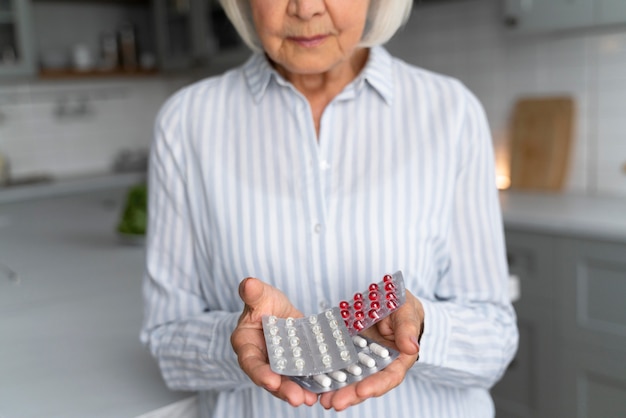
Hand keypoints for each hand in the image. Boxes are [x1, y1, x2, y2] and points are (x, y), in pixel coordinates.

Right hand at [231, 277, 318, 406]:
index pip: (250, 361)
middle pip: (269, 378)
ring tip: (311, 399)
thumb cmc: (263, 303)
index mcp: (245, 344)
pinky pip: (300, 377)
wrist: (277, 310)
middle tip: (297, 398)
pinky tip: (321, 391)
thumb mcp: (260, 295)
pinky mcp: (293, 367)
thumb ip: (254, 293)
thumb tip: (248, 283)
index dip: (259, 372)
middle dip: (282, 389)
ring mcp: (277, 366)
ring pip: (285, 382)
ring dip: (297, 392)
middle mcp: (259, 360)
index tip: (271, 380)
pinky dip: (309, 385)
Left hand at [319, 291, 423, 410]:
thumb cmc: (401, 304)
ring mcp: (362, 359)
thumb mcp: (406, 310)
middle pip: (367, 384)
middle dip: (352, 395)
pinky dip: (329, 376)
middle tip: (335, 403)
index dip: (377, 384)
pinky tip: (317, 385)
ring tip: (325, 400)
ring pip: (351, 380)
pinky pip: (338, 365)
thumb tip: (411, 347)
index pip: (390, 376)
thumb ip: (407, 328)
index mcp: (399, 358)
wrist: (385, 296)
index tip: (362, 391)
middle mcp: (380, 364)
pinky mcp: (348, 352)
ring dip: (338, 392)